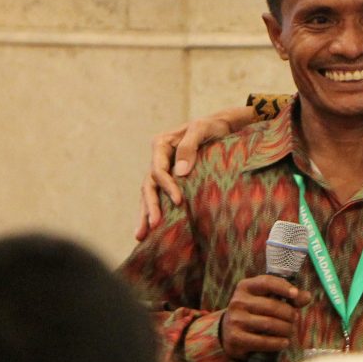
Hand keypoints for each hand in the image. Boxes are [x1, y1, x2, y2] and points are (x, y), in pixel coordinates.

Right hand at [136, 107, 255, 238]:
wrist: (221, 127)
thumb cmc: (211, 126)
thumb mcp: (202, 130)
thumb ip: (190, 147)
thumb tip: (180, 173)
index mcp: (161, 144)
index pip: (158, 171)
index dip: (167, 187)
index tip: (179, 201)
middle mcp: (158, 158)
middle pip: (149, 185)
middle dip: (150, 207)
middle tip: (153, 226)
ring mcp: (162, 169)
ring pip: (149, 194)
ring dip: (145, 214)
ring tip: (141, 235)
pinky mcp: (170, 179)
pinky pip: (159, 196)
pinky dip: (154, 211)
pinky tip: (151, 229)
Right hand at [220, 276, 311, 360]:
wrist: (229, 333)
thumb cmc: (254, 312)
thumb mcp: (266, 299)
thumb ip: (287, 297)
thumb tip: (306, 297)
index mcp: (245, 287)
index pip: (267, 282)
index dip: (283, 287)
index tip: (296, 294)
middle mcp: (237, 301)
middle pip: (272, 306)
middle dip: (289, 313)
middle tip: (295, 318)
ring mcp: (235, 320)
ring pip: (269, 324)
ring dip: (285, 329)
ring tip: (290, 330)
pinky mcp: (236, 338)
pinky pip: (263, 341)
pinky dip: (277, 343)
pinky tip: (284, 342)